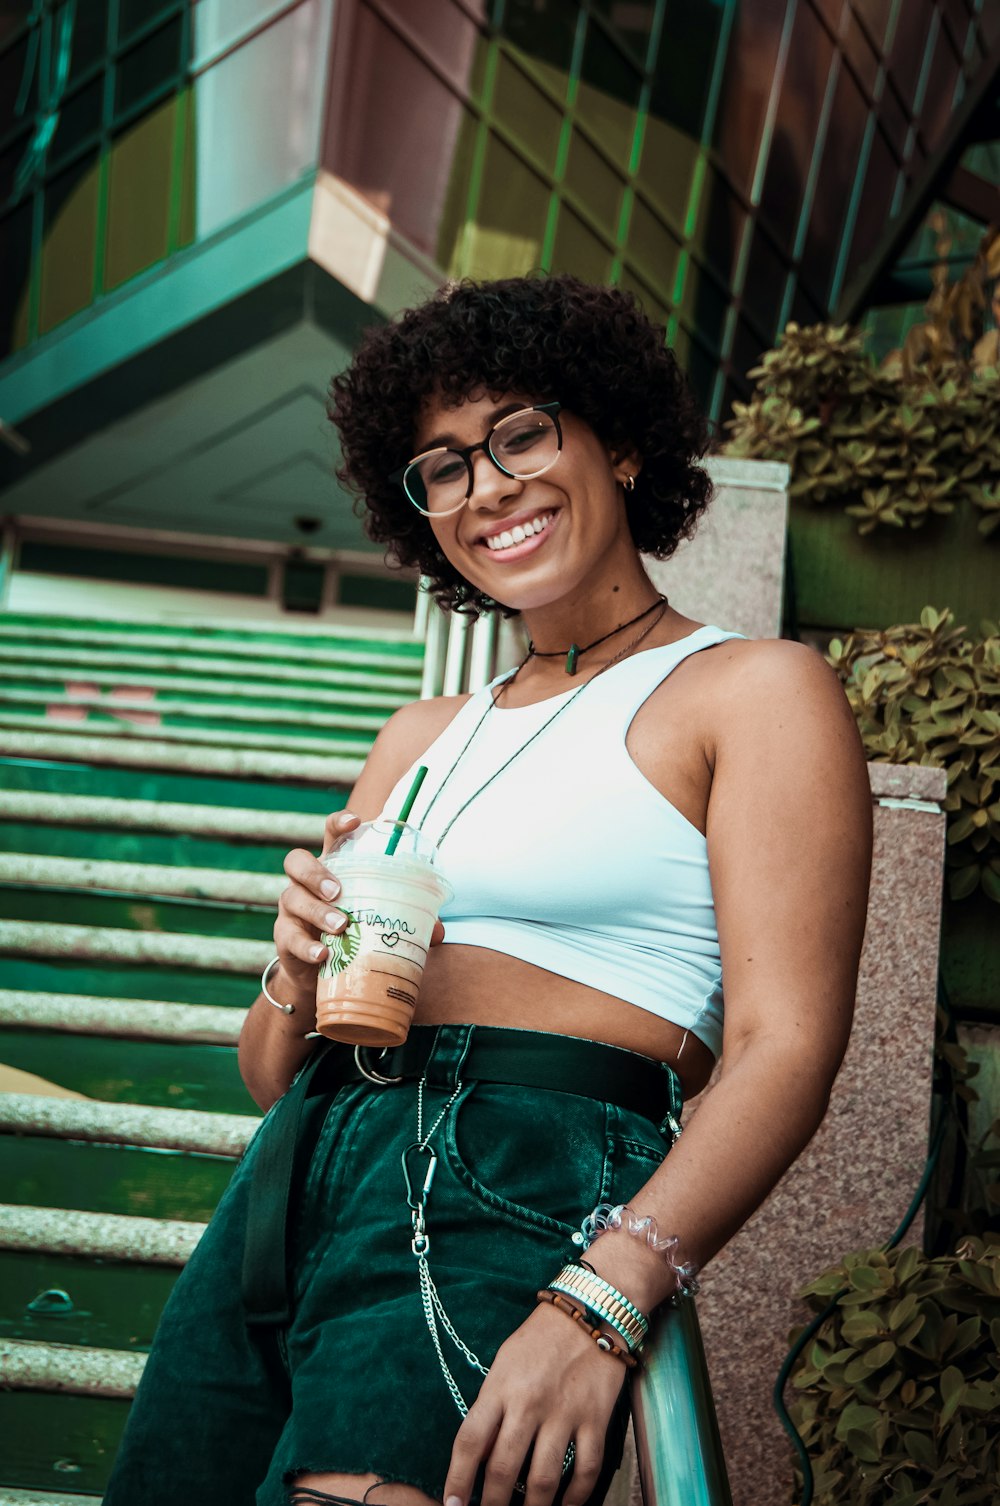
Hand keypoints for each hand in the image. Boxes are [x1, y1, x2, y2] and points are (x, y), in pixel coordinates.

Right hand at [275, 810, 445, 996]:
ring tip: (341, 926)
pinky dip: (307, 947)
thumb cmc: (351, 935)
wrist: (317, 975)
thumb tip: (438, 931)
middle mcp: (305, 884)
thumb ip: (404, 921)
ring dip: (317, 912)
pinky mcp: (284, 939)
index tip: (354, 821)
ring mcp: (291, 910)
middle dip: (315, 873)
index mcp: (332, 869)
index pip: (330, 835)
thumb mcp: (374, 921)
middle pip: (296, 862)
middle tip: (337, 890)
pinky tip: (323, 954)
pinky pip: (290, 939)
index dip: (338, 823)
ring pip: (294, 899)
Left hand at [444, 1303, 625, 1505]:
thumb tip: (480, 1456)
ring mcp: (564, 1413)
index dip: (457, 1479)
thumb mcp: (504, 1363)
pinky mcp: (595, 1418)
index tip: (452, 1505)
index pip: (470, 1442)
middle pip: (502, 1470)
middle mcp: (529, 1403)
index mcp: (500, 1387)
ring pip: (543, 1480)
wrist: (590, 1312)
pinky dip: (575, 1498)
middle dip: (491, 1504)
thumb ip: (492, 1405)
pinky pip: (586, 1470)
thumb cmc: (540, 1339)